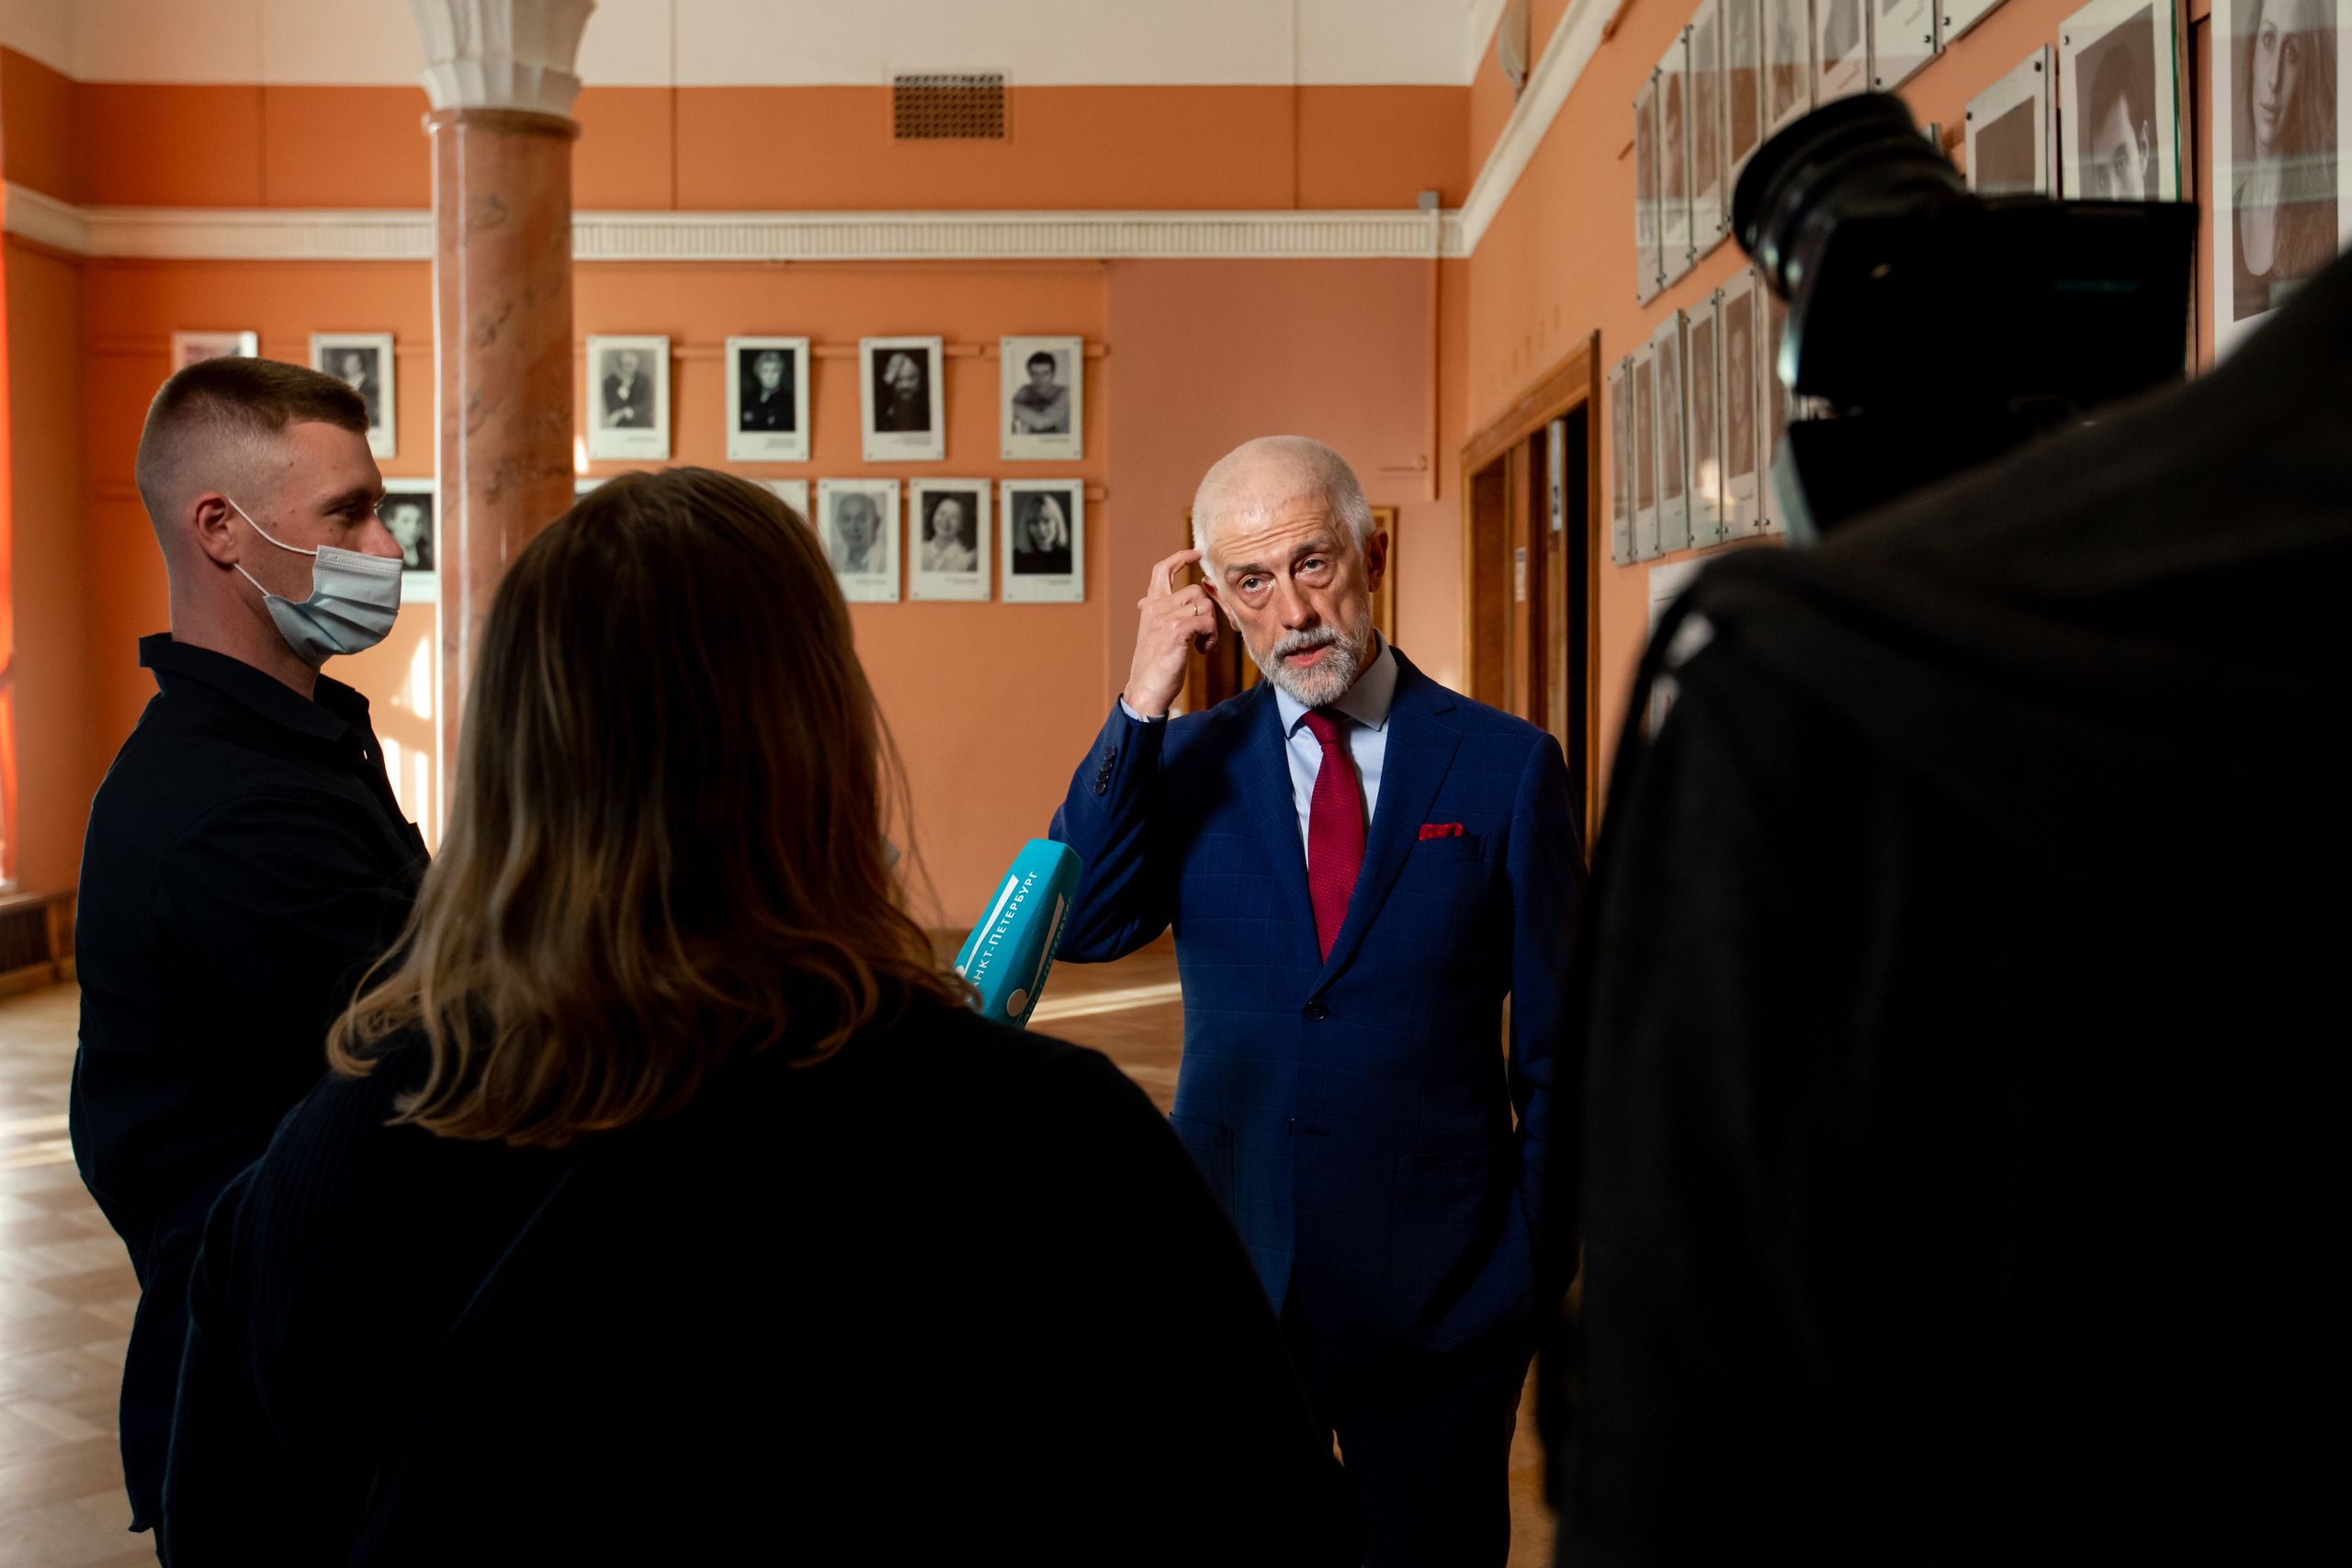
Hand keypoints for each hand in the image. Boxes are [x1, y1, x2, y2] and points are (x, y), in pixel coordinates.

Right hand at [1123, 549, 1218, 717]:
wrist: (1146, 690)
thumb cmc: (1156, 666)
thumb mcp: (1158, 634)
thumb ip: (1167, 614)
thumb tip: (1183, 599)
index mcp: (1150, 606)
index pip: (1162, 571)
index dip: (1180, 558)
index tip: (1196, 554)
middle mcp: (1154, 606)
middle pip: (1196, 591)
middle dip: (1209, 611)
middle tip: (1206, 632)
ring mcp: (1164, 616)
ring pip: (1204, 605)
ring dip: (1210, 627)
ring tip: (1201, 644)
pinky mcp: (1176, 629)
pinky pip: (1206, 621)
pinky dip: (1210, 637)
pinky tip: (1201, 650)